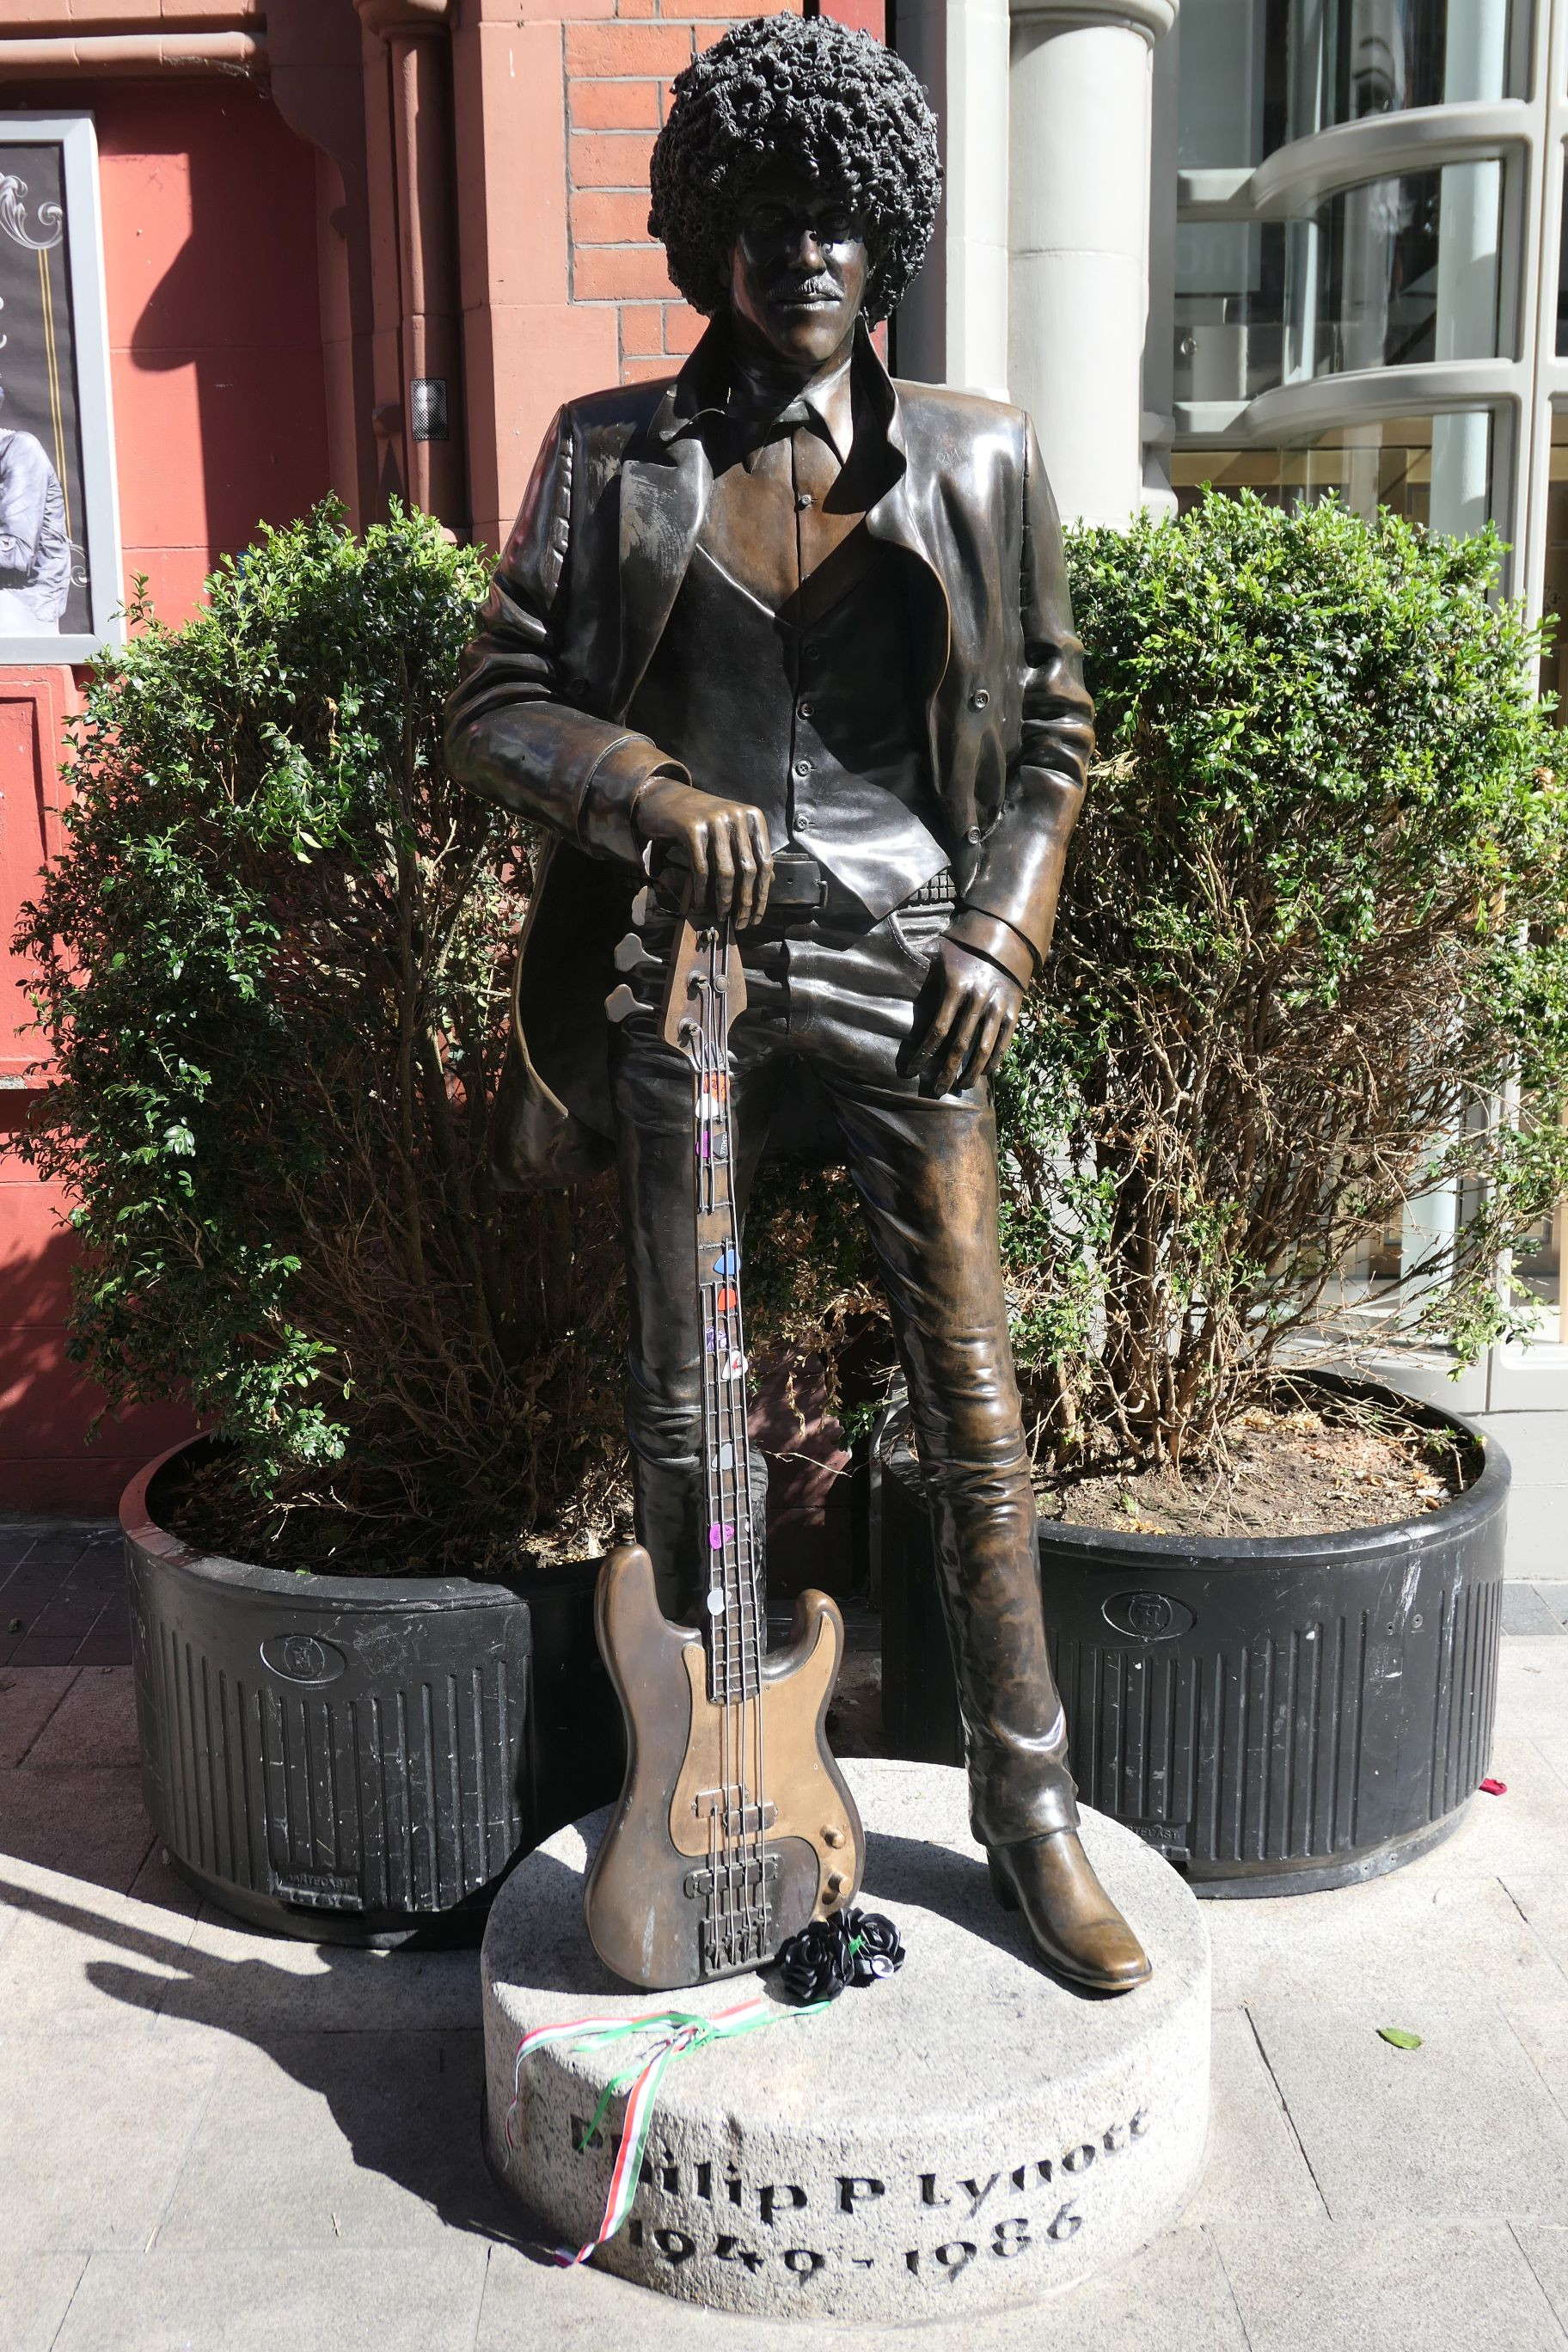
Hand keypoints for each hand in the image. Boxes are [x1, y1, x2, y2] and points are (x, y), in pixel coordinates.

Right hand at [633, 777, 772, 928]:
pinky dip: (701, 891)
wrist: (665, 799)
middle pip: (747, 870)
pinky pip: (701, 869)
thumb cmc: (700, 819)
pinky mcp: (692, 828)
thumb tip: (769, 882)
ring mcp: (715, 821)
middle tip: (741, 922)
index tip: (757, 915)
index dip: (762, 893)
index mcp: (753, 817)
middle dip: (745, 902)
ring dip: (724, 900)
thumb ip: (749, 851)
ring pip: (726, 872)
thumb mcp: (730, 830)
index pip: (765, 862)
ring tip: (721, 915)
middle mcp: (737, 816)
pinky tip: (700, 904)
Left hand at [905, 939, 1024, 1095]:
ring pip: (984, 1049)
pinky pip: (1003, 1042)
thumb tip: (884, 960)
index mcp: (957, 987)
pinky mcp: (1013, 1011)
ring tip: (960, 1087)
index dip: (924, 1052)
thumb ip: (915, 959)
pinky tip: (984, 1074)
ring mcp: (998, 1007)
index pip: (937, 1029)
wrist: (1006, 938)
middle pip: (960, 1045)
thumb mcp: (937, 949)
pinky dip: (994, 1061)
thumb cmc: (962, 947)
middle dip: (947, 1071)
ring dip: (971, 1072)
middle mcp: (978, 999)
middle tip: (936, 1089)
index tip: (912, 1069)